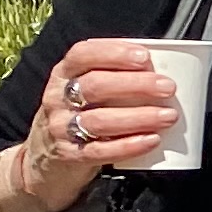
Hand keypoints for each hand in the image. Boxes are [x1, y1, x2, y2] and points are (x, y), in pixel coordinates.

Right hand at [0, 38, 184, 211]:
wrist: (43, 158)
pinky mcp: (69, 155)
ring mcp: (60, 127)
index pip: (82, 55)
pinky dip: (129, 145)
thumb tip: (162, 69)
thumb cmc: (78, 114)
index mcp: (63, 74)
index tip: (143, 56)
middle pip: (95, 86)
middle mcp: (57, 97)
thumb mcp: (84, 91)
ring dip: (139, 116)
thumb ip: (113, 78)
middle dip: (136, 84)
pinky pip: (101, 150)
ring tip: (168, 115)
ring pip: (100, 119)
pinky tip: (152, 140)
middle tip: (168, 87)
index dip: (113, 53)